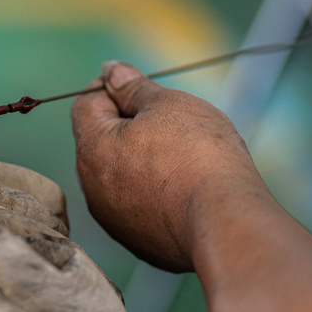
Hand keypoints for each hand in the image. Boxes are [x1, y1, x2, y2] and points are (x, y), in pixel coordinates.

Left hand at [70, 60, 266, 272]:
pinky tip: (186, 187)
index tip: (142, 87)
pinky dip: (156, 190)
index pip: (86, 103)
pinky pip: (139, 204)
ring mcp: (113, 218)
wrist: (225, 221)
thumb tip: (110, 70)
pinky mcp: (138, 241)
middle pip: (102, 140)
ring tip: (184, 156)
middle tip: (172, 122)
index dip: (112, 88)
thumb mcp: (167, 104)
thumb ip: (133, 86)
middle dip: (131, 124)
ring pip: (120, 175)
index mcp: (92, 147)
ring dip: (143, 159)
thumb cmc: (197, 155)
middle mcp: (92, 187)